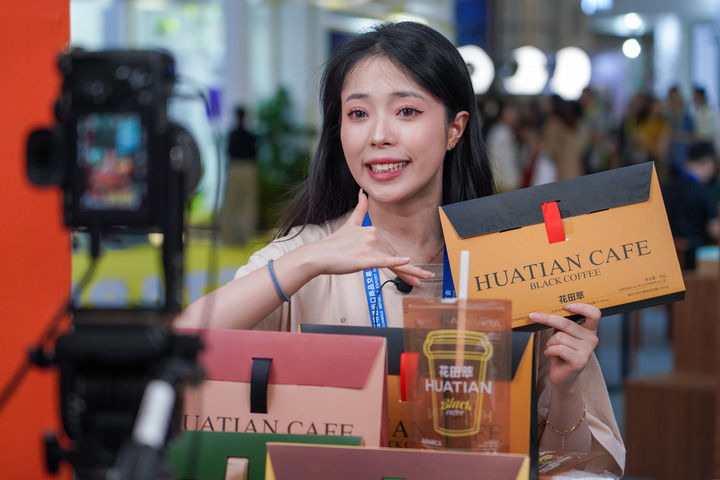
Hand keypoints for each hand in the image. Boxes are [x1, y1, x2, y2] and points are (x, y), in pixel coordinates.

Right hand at [305, 189, 434, 285]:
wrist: (319, 254)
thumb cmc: (334, 243)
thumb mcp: (349, 224)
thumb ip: (360, 209)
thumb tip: (363, 192)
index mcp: (372, 231)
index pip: (391, 248)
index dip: (402, 261)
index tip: (415, 270)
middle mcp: (373, 237)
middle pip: (395, 256)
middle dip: (410, 270)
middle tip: (424, 276)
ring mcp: (368, 248)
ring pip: (393, 261)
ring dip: (409, 272)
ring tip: (421, 278)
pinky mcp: (363, 259)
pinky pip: (383, 260)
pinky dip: (395, 261)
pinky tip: (407, 261)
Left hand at [528, 303, 600, 391]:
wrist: (563, 376)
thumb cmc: (561, 353)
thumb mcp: (562, 334)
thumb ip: (562, 323)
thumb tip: (547, 309)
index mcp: (589, 330)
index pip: (594, 313)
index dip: (582, 307)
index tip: (566, 306)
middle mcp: (592, 339)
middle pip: (567, 323)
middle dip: (547, 319)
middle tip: (533, 316)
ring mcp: (587, 351)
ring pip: (560, 336)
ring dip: (550, 342)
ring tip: (551, 348)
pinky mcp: (580, 361)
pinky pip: (559, 348)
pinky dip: (550, 350)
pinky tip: (550, 354)